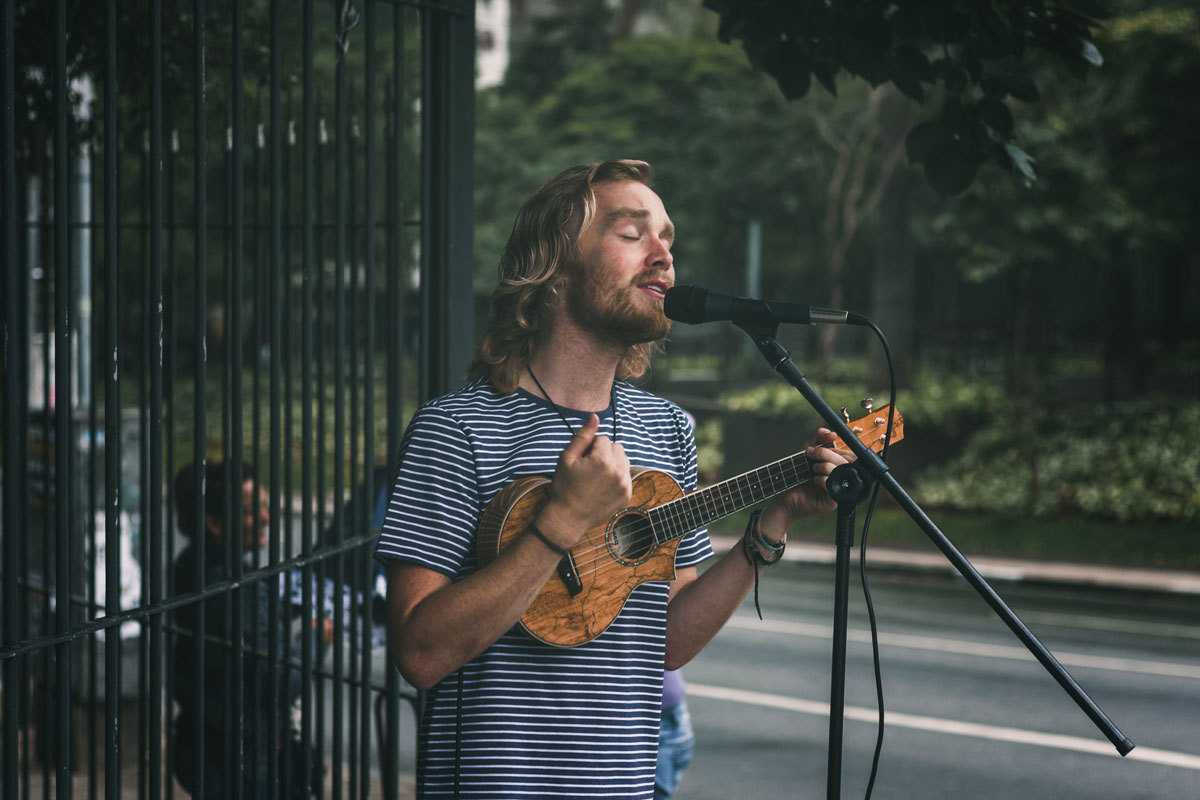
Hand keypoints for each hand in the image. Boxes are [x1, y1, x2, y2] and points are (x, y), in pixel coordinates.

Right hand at [538, 414, 632, 545]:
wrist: (568, 518)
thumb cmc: (564, 486)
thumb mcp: (567, 458)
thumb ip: (583, 435)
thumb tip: (595, 416)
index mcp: (602, 460)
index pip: (603, 438)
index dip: (589, 447)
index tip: (582, 461)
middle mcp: (618, 471)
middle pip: (616, 446)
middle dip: (604, 452)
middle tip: (589, 468)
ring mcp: (624, 484)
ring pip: (624, 459)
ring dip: (613, 463)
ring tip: (597, 476)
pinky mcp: (627, 494)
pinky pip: (626, 474)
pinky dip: (617, 476)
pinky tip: (603, 486)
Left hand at [761, 428, 853, 535]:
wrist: (785, 495)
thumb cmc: (798, 475)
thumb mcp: (808, 452)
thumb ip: (819, 439)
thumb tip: (832, 433)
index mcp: (840, 467)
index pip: (850, 455)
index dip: (837, 448)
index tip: (820, 447)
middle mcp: (843, 479)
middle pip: (847, 461)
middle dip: (827, 454)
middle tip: (811, 454)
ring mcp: (840, 490)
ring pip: (841, 472)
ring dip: (824, 466)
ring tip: (812, 469)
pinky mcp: (833, 501)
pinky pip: (834, 486)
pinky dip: (823, 480)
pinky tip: (814, 480)